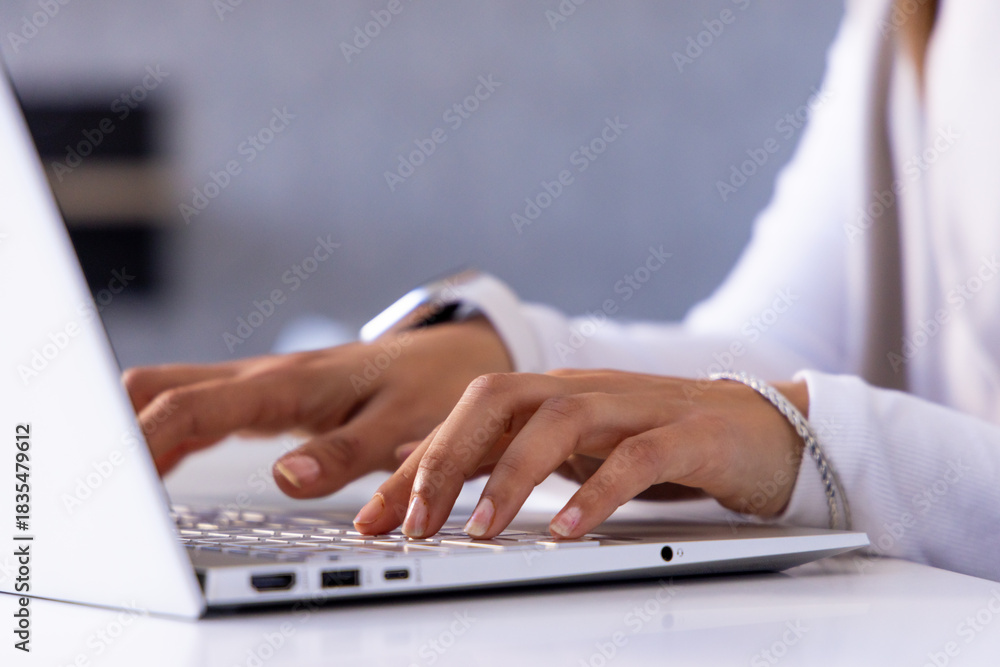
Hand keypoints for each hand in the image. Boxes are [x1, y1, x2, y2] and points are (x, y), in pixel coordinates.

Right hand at [123, 319, 511, 496]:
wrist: (451, 357)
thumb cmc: (428, 387)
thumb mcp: (399, 424)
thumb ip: (345, 454)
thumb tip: (286, 478)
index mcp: (289, 383)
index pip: (192, 404)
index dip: (145, 438)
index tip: (115, 475)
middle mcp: (263, 378)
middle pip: (161, 387)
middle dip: (120, 427)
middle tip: (102, 481)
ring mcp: (260, 384)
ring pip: (173, 393)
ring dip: (139, 430)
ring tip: (118, 484)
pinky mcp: (265, 396)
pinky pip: (197, 408)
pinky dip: (167, 434)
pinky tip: (159, 467)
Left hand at [352, 369, 807, 538]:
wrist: (766, 428)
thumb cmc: (661, 439)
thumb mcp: (569, 445)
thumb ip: (498, 448)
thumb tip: (419, 457)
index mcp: (553, 395)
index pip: (467, 418)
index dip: (416, 466)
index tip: (376, 522)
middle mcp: (585, 392)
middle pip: (499, 399)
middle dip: (447, 459)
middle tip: (415, 523)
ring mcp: (637, 407)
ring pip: (559, 420)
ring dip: (511, 476)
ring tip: (478, 531)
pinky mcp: (688, 434)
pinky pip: (637, 457)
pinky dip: (598, 492)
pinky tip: (570, 531)